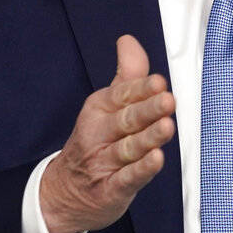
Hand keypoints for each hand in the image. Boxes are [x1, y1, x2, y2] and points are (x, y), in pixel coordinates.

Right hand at [40, 34, 175, 232]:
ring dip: (149, 138)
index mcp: (99, 109)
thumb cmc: (95, 141)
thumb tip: (128, 40)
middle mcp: (99, 133)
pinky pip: (127, 179)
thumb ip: (127, 75)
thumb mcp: (107, 105)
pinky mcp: (110, 190)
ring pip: (129, 148)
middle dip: (148, 109)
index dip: (141, 89)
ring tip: (167, 127)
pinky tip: (157, 160)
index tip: (159, 82)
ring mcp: (104, 162)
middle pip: (127, 119)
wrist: (64, 192)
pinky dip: (142, 170)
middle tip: (167, 100)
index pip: (122, 95)